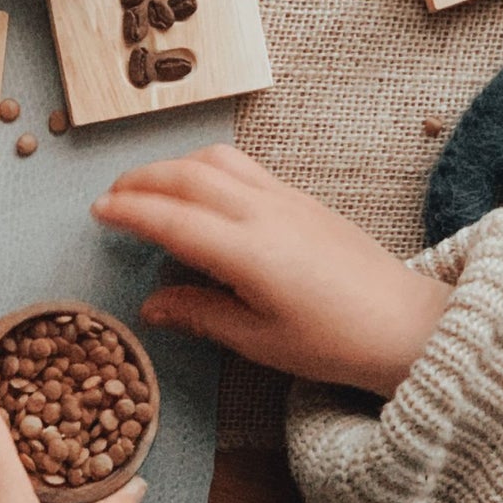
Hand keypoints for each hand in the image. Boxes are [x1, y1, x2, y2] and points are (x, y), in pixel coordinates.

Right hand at [92, 146, 451, 397]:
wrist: (404, 324)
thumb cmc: (334, 343)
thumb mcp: (259, 341)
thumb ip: (201, 314)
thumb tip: (152, 304)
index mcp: (247, 252)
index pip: (171, 219)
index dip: (129, 212)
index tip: (98, 212)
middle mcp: (263, 213)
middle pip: (186, 176)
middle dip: (141, 181)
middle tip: (111, 197)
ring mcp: (285, 198)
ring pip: (216, 160)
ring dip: (174, 165)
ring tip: (149, 186)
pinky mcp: (302, 197)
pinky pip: (243, 165)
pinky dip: (207, 166)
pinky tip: (200, 188)